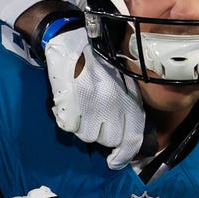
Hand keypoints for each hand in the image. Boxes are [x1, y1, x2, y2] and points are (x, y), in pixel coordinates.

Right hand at [45, 27, 145, 168]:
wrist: (71, 35)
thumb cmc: (99, 58)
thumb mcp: (123, 79)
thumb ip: (128, 106)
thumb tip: (129, 139)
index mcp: (129, 97)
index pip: (132, 138)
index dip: (124, 156)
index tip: (114, 162)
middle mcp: (113, 103)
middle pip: (108, 140)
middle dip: (100, 135)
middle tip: (93, 119)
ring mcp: (91, 103)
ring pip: (86, 136)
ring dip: (82, 126)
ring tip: (80, 108)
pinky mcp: (70, 101)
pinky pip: (68, 126)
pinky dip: (66, 119)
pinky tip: (67, 104)